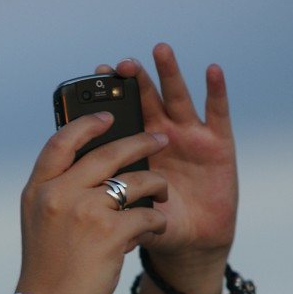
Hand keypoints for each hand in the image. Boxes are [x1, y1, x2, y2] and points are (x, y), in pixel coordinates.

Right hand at [17, 112, 168, 293]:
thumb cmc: (48, 267)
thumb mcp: (40, 221)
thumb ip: (58, 191)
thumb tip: (97, 165)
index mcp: (38, 189)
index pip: (61, 142)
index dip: (87, 124)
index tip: (108, 116)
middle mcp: (58, 194)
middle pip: (107, 153)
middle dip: (140, 142)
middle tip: (160, 139)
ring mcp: (84, 212)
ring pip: (135, 181)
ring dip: (156, 185)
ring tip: (164, 192)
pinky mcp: (109, 233)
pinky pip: (146, 215)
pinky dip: (156, 222)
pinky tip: (156, 229)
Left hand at [97, 43, 237, 283]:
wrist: (194, 242)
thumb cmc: (158, 225)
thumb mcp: (126, 214)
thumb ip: (106, 205)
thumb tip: (74, 202)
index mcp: (134, 149)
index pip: (118, 117)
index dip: (108, 98)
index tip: (94, 76)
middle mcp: (161, 135)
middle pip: (145, 100)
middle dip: (134, 80)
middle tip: (121, 65)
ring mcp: (189, 136)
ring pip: (177, 98)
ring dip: (169, 73)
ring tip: (159, 51)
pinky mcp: (218, 143)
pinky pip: (218, 113)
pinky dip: (216, 91)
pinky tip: (212, 70)